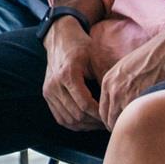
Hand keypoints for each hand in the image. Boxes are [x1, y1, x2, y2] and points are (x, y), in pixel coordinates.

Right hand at [41, 15, 102, 130]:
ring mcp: (49, 91)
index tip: (112, 116)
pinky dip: (73, 124)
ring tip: (99, 123)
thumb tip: (117, 99)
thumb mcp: (96, 58)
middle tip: (109, 122)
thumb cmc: (81, 46)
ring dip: (85, 125)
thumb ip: (104, 78)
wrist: (60, 37)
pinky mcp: (47, 94)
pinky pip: (60, 117)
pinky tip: (86, 122)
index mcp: (68, 74)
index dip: (99, 114)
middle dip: (94, 122)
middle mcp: (55, 84)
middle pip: (76, 115)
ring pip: (67, 119)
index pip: (85, 104)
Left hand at [96, 27, 164, 129]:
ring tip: (144, 130)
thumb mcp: (128, 68)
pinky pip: (137, 121)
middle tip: (135, 132)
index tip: (124, 126)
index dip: (113, 121)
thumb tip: (123, 106)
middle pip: (110, 121)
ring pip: (122, 124)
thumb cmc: (154, 57)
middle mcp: (113, 90)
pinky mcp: (141, 100)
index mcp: (108, 81)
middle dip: (121, 128)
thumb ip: (121, 86)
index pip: (103, 112)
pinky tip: (153, 123)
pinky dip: (143, 126)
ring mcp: (126, 96)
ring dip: (132, 129)